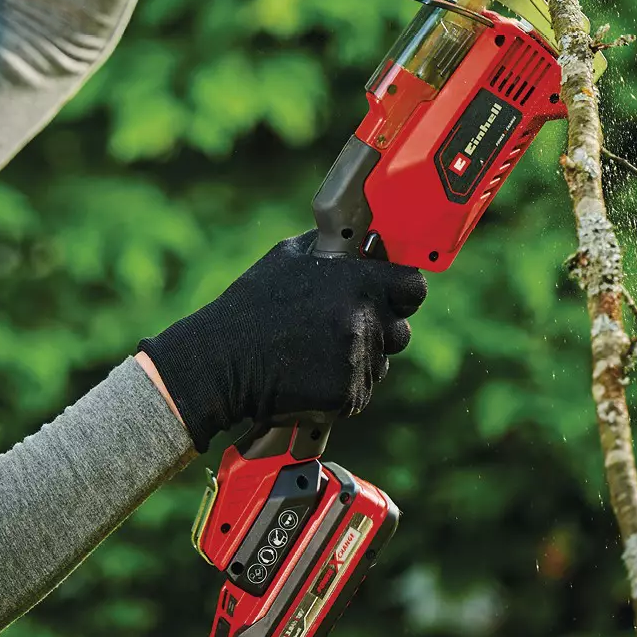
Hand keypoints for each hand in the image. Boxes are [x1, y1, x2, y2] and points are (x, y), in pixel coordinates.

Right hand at [138, 232, 424, 452]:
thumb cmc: (252, 306)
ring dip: (357, 361)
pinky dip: (340, 388)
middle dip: (378, 330)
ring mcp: (357, 360)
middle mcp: (363, 319)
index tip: (391, 294)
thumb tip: (361, 241)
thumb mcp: (287, 257)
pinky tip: (308, 375)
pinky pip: (360, 391)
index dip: (402, 291)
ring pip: (379, 363)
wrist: (223, 361)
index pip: (413, 287)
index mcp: (356, 281)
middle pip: (400, 330)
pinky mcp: (348, 395)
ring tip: (313, 353)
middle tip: (338, 329)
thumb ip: (333, 250)